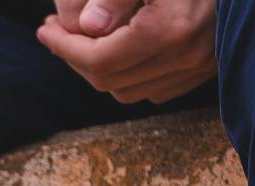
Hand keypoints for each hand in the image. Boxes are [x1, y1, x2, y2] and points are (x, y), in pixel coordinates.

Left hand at [38, 0, 216, 104]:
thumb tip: (86, 27)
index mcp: (170, 29)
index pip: (99, 59)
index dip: (64, 48)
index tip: (45, 30)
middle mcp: (189, 55)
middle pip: (109, 81)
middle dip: (76, 59)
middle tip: (56, 33)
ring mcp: (202, 65)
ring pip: (129, 90)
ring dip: (99, 71)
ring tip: (81, 41)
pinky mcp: (209, 67)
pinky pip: (155, 89)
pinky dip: (129, 77)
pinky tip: (117, 51)